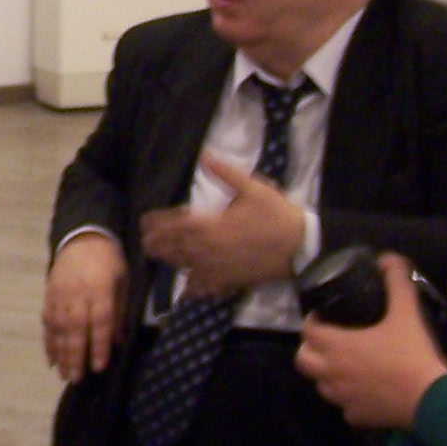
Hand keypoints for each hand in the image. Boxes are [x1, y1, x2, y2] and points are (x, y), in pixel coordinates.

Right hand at [42, 232, 126, 381]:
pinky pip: (47, 321)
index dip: (99, 345)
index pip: (99, 320)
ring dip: (60, 353)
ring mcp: (60, 295)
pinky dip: (48, 341)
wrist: (81, 237)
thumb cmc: (108, 261)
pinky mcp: (49, 296)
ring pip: (58, 328)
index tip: (99, 367)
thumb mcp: (122, 280)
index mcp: (100, 288)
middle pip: (76, 328)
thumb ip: (119, 310)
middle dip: (76, 355)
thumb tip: (118, 341)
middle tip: (77, 379)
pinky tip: (51, 359)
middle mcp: (78, 293)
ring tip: (64, 374)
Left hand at [140, 154, 307, 297]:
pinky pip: (205, 289)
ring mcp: (217, 269)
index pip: (172, 226)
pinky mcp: (229, 282)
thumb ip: (224, 172)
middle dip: (156, 244)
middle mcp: (206, 250)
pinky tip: (188, 289)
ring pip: (184, 269)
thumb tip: (204, 155)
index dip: (156, 224)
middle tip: (146, 241)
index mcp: (208, 225)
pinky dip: (194, 289)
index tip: (146, 222)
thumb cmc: (275, 215)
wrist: (300, 247)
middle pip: (172, 250)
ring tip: (160, 257)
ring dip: (170, 262)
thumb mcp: (252, 187)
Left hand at [294, 253, 446, 429]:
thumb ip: (396, 281)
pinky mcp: (357, 418)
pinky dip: (349, 399)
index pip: (307, 330)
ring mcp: (342, 398)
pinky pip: (344, 407)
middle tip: (330, 340)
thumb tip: (388, 258)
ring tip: (346, 365)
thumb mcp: (406, 311)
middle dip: (310, 348)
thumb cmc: (412, 352)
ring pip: (321, 385)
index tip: (325, 316)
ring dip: (327, 374)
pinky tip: (366, 391)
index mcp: (336, 345)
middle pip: (303, 360)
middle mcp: (331, 373)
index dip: (313, 320)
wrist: (430, 398)